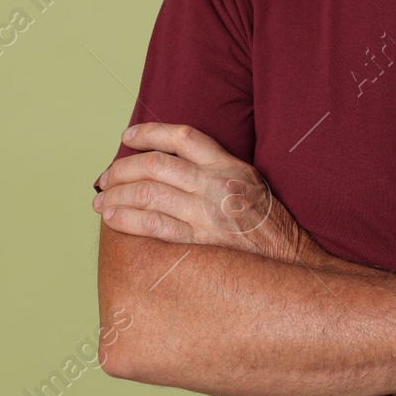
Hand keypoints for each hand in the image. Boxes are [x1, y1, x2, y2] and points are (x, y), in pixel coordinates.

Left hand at [93, 123, 326, 266]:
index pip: (184, 137)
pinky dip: (129, 219)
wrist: (294, 264)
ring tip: (101, 200)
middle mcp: (218, 185)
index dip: (151, 132)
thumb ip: (219, 171)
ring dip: (118, 193)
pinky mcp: (202, 242)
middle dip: (122, 168)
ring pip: (150, 193)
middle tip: (105, 177)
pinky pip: (155, 226)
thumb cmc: (271, 226)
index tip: (129, 137)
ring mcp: (209, 214)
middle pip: (156, 165)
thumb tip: (176, 165)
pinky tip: (113, 218)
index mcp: (231, 166)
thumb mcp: (252, 184)